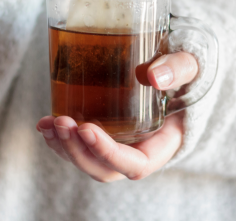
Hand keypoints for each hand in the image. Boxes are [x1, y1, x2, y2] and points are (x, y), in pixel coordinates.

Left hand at [36, 52, 197, 181]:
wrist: (175, 71)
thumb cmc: (185, 73)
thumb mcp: (190, 67)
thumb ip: (178, 68)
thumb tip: (154, 76)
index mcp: (162, 144)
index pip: (135, 164)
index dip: (109, 153)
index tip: (87, 129)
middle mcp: (137, 152)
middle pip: (104, 168)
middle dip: (78, 151)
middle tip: (61, 122)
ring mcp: (118, 145)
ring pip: (86, 160)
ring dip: (64, 147)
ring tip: (47, 124)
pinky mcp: (104, 134)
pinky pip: (79, 147)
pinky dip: (59, 140)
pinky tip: (44, 123)